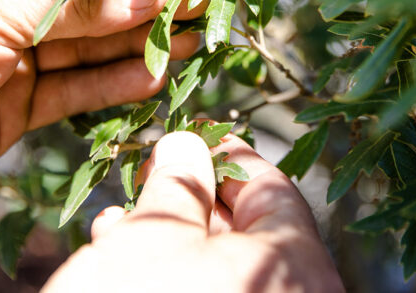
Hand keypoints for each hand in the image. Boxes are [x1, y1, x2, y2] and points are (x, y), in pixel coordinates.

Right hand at [43, 132, 344, 292]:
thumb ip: (176, 185)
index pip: (273, 190)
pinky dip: (181, 283)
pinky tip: (131, 270)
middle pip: (254, 234)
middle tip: (151, 179)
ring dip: (177, 243)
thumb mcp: (149, 239)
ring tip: (120, 223)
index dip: (229, 156)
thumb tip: (187, 144)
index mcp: (296, 268)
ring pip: (231, 274)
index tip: (196, 137)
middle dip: (194, 202)